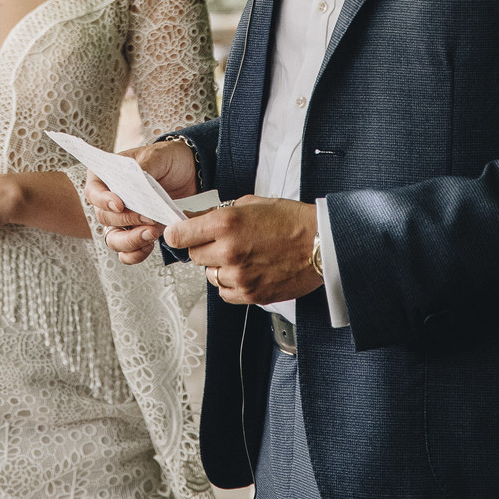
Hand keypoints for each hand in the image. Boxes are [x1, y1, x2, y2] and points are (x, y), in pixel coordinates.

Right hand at [85, 140, 197, 266]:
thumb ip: (144, 168)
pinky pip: (126, 252)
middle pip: (104, 218)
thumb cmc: (167, 159)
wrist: (188, 172)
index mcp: (106, 175)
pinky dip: (136, 253)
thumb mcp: (157, 156)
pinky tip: (150, 245)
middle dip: (126, 221)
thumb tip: (135, 182)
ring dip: (131, 241)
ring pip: (113, 239)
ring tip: (152, 234)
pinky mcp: (135, 232)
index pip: (93, 191)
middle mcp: (109, 200)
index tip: (120, 205)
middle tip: (149, 218)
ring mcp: (121, 219)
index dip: (103, 201)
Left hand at [164, 196, 322, 306]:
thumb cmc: (291, 220)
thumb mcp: (251, 203)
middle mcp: (229, 251)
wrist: (321, 243)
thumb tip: (195, 219)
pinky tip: (246, 270)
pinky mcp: (251, 294)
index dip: (177, 233)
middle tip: (221, 241)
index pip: (180, 235)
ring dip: (219, 267)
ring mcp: (239, 275)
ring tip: (241, 256)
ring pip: (210, 276)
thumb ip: (219, 213)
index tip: (177, 234)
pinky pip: (225, 293)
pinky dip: (231, 284)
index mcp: (226, 224)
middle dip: (203, 248)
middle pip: (194, 256)